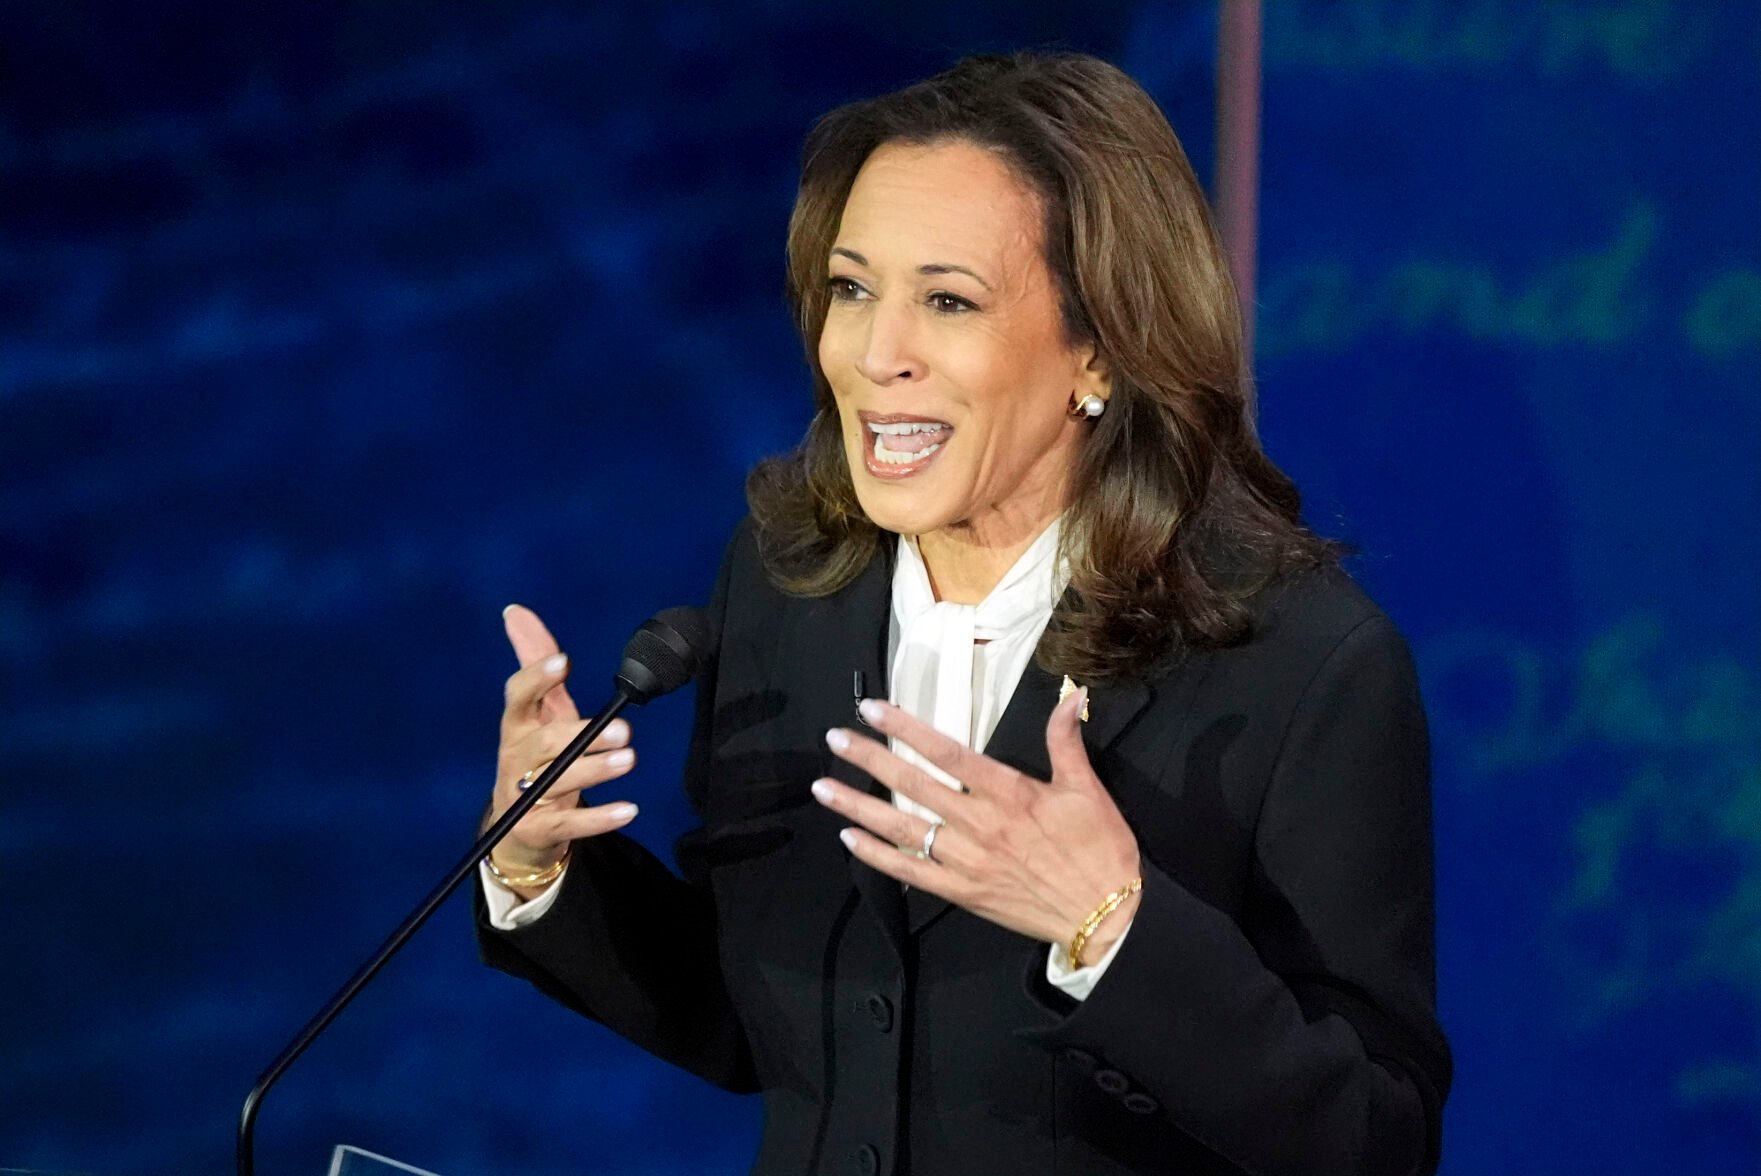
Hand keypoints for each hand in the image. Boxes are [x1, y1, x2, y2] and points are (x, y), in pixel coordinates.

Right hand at [483, 605, 640, 883]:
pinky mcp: (537, 831)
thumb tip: (515, 611)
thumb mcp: (538, 711)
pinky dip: (599, 818)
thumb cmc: (535, 758)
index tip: (562, 661)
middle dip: (581, 735)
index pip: (516, 699)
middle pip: (543, 744)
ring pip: (558, 782)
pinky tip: (629, 809)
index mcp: (516, 726)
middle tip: (623, 729)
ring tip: (629, 758)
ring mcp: (523, 798)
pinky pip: (568, 825)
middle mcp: (516, 759)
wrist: (518, 830)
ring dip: (595, 770)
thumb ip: (534, 662)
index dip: (535, 679)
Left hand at [813, 688, 1142, 959]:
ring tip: (824, 787)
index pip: (946, 751)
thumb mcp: (1088, 789)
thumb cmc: (1100, 850)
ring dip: (859, 807)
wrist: (1107, 918)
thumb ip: (1065, 740)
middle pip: (913, 784)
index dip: (906, 727)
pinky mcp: (963, 892)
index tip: (872, 709)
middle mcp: (979, 823)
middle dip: (869, 759)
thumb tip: (1069, 693)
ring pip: (902, 828)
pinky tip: (850, 840)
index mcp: (1009, 792)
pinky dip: (878, 856)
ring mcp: (966, 861)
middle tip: (833, 740)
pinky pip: (910, 872)